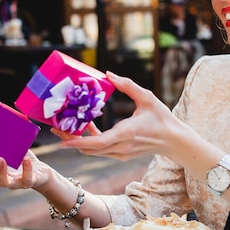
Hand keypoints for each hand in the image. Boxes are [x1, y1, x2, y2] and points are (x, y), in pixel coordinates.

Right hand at [0, 144, 52, 189]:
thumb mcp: (13, 151)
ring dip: (1, 171)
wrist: (42, 174)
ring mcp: (15, 182)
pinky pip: (26, 179)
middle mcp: (2, 178)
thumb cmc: (23, 160)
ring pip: (4, 182)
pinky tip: (25, 159)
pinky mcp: (29, 182)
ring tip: (1, 159)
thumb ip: (3, 143)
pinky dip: (26, 169)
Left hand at [57, 72, 181, 160]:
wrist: (174, 140)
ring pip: (93, 152)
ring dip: (79, 141)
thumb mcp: (147, 97)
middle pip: (89, 149)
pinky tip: (87, 127)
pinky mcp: (121, 156)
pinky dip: (90, 142)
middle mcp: (121, 147)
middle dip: (70, 140)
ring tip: (66, 127)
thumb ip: (127, 85)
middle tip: (55, 128)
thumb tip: (109, 74)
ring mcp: (121, 154)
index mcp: (127, 133)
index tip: (62, 138)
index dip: (78, 141)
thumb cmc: (162, 118)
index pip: (98, 142)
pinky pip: (101, 151)